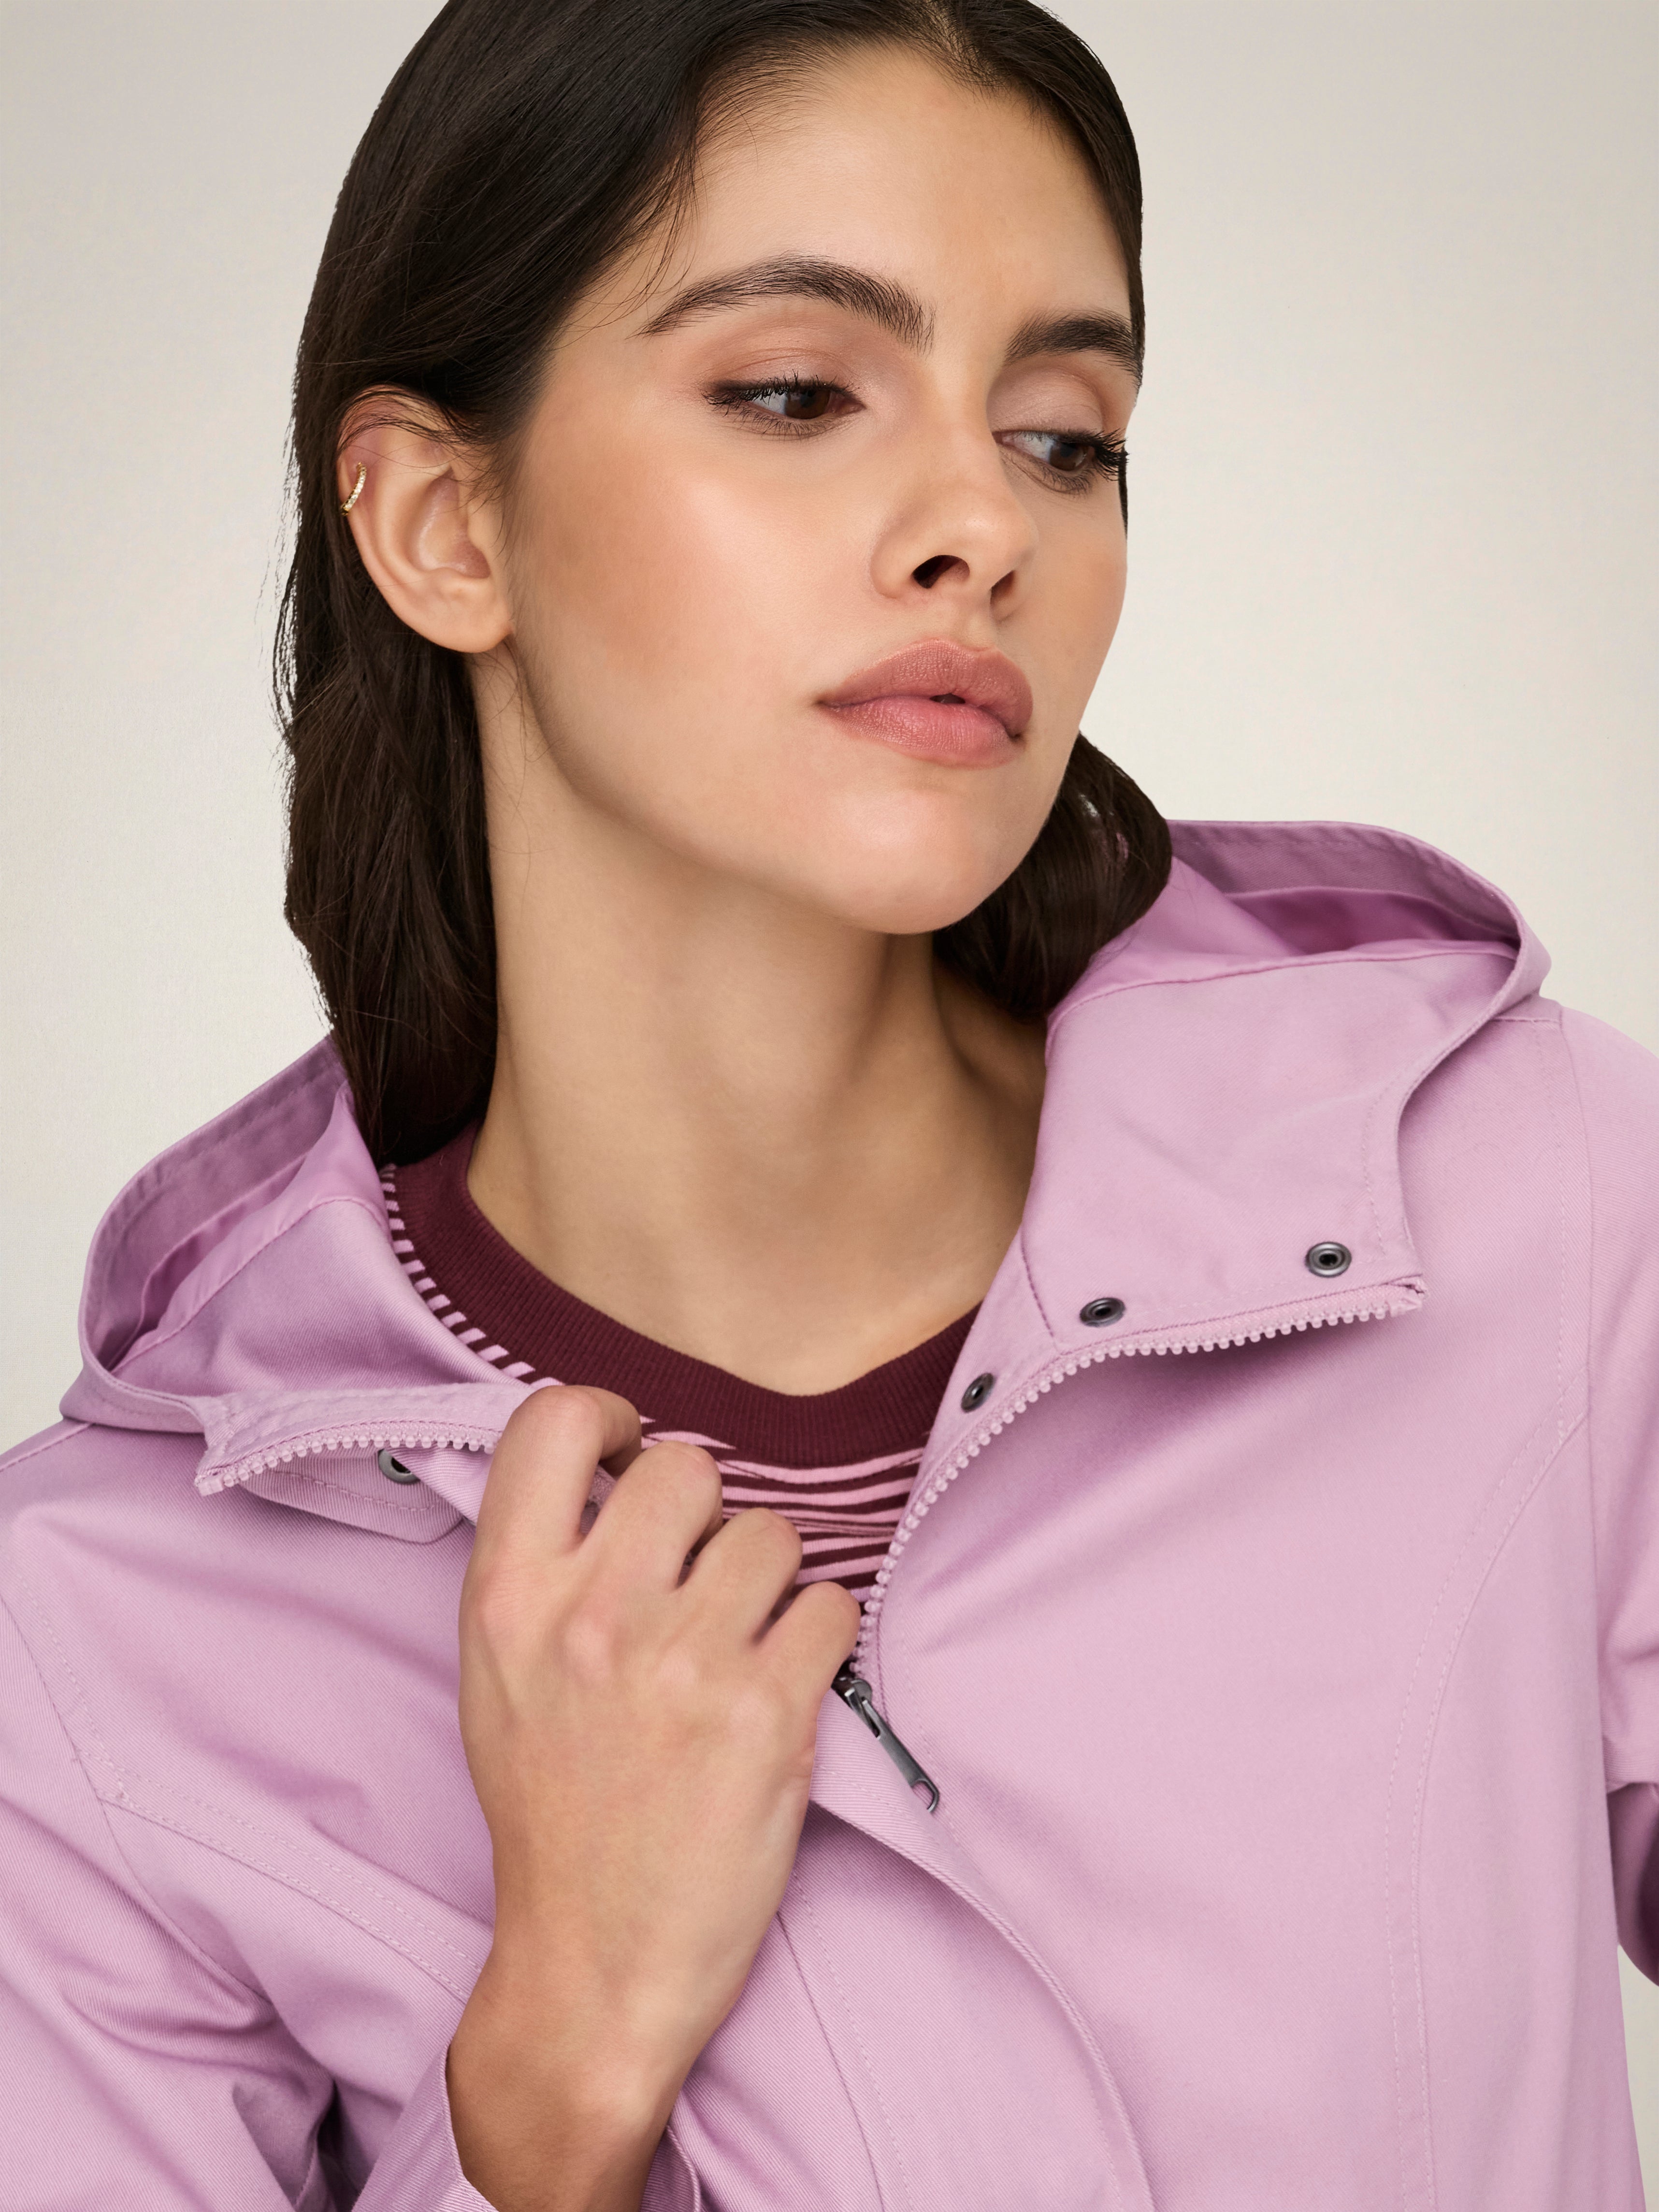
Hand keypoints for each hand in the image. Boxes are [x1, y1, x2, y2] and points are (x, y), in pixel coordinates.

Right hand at [446, 1385, 859, 2211]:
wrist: (592, 1966)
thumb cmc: (551, 1811)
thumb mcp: (498, 1675)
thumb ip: (544, 1565)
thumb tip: (618, 1465)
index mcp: (507, 1598)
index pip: (551, 1420)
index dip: (608, 1417)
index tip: (629, 1455)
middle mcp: (591, 1615)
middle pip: (686, 1466)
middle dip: (706, 1517)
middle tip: (697, 1583)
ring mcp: (682, 1661)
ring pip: (772, 1533)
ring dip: (770, 1583)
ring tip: (737, 1651)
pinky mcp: (768, 1711)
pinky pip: (831, 1605)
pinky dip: (819, 1640)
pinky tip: (781, 1688)